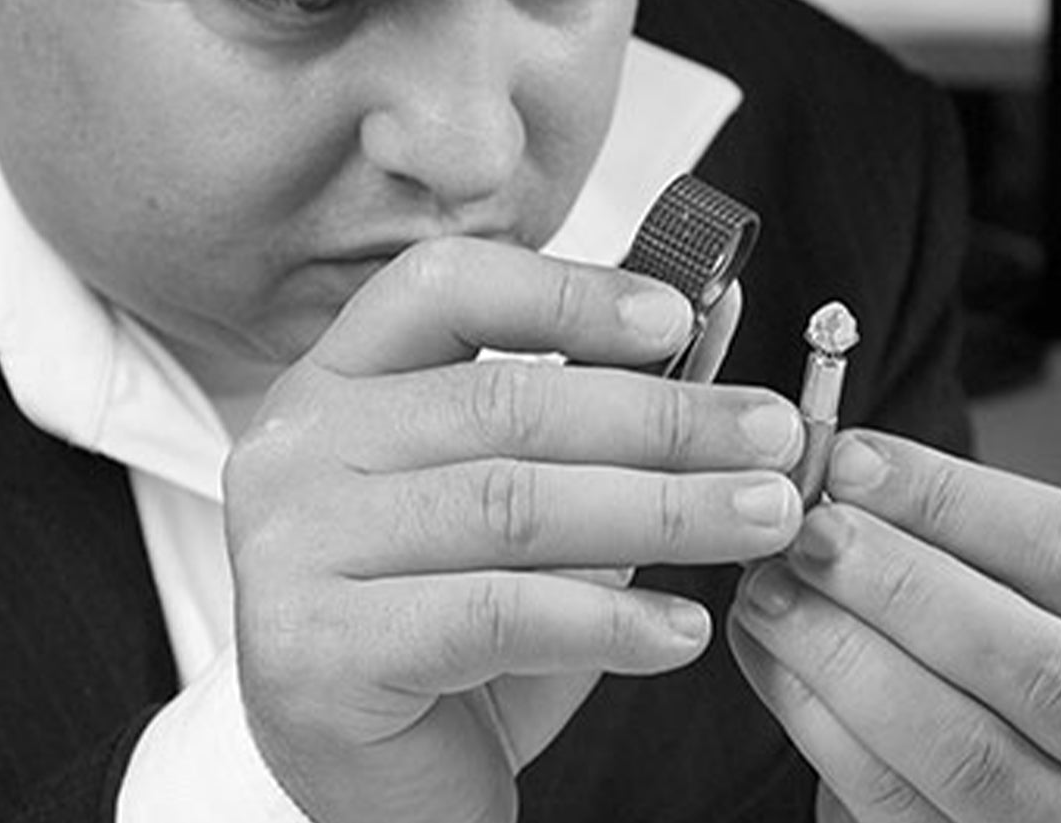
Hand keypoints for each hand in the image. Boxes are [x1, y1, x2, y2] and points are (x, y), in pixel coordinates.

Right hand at [223, 238, 804, 822]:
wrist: (374, 779)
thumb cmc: (453, 617)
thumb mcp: (526, 488)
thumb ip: (597, 402)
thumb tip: (713, 310)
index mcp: (340, 377)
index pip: (445, 287)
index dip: (567, 292)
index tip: (678, 317)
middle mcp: (299, 447)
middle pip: (503, 402)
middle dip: (662, 418)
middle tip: (768, 436)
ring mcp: (292, 548)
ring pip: (514, 503)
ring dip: (663, 510)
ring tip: (760, 517)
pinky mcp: (315, 653)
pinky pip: (496, 615)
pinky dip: (609, 620)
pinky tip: (683, 626)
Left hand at [729, 430, 1060, 822]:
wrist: (1006, 747)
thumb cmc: (1004, 633)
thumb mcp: (1009, 568)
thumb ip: (938, 523)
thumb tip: (838, 470)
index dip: (952, 500)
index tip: (852, 461)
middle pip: (1032, 664)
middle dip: (899, 586)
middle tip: (808, 532)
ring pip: (961, 751)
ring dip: (841, 655)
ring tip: (768, 588)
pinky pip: (890, 803)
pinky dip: (815, 719)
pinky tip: (767, 652)